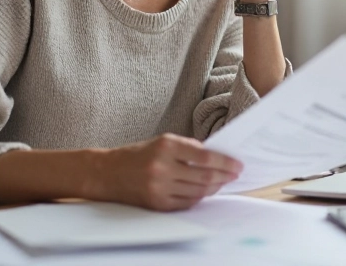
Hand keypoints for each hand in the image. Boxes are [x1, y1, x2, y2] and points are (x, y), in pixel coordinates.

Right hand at [98, 133, 241, 210]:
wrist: (108, 173)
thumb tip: (215, 157)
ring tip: (221, 182)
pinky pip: (186, 203)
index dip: (224, 162)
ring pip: (198, 192)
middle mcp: (162, 167)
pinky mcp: (157, 203)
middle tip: (234, 174)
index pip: (204, 156)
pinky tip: (205, 192)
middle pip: (204, 176)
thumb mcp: (162, 142)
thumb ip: (187, 148)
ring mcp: (159, 188)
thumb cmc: (137, 155)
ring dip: (214, 188)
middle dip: (223, 176)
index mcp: (166, 146)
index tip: (237, 164)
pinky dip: (199, 198)